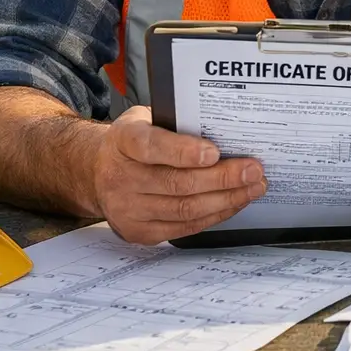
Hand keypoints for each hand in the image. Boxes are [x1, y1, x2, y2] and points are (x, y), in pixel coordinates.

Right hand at [90, 106, 266, 244]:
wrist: (97, 171)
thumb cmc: (133, 142)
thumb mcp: (147, 119)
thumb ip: (177, 123)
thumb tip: (226, 129)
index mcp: (123, 141)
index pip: (152, 147)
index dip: (184, 151)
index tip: (215, 152)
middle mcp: (120, 177)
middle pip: (177, 183)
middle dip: (223, 178)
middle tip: (253, 170)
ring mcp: (127, 209)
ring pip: (185, 209)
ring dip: (226, 199)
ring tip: (253, 187)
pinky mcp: (139, 232)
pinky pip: (184, 227)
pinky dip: (214, 215)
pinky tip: (233, 203)